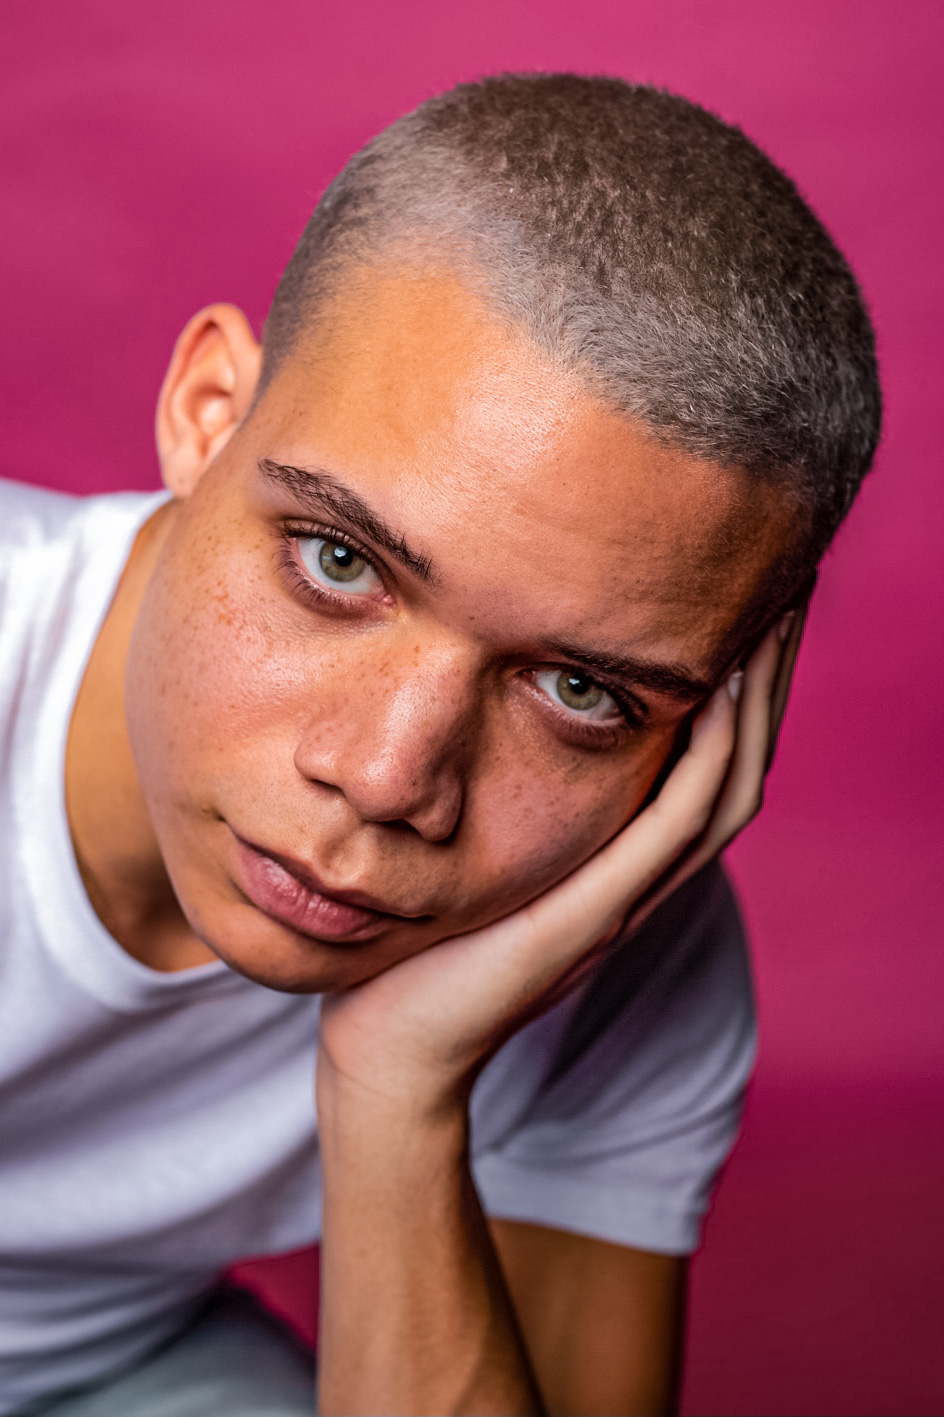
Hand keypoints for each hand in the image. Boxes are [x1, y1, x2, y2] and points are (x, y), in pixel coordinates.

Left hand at [317, 606, 806, 1118]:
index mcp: (619, 857)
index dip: (739, 681)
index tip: (745, 597)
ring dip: (758, 702)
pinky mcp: (597, 914)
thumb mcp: (474, 853)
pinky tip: (718, 693)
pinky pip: (675, 828)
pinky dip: (708, 759)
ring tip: (775, 616)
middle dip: (770, 673)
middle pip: (738, 760)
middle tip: (791, 583)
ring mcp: (626, 897)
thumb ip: (499, 796)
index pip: (706, 755)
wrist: (394, 1048)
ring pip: (726, 787)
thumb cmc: (424, 946)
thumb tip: (484, 715)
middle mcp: (640, 875)